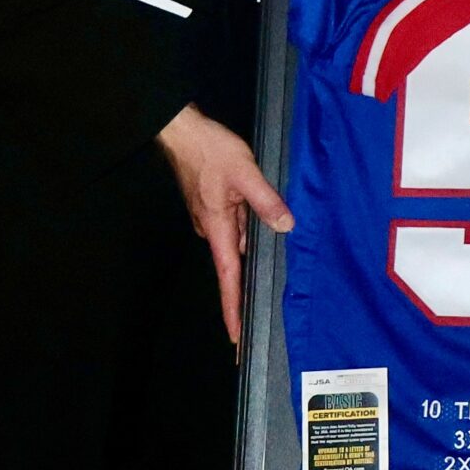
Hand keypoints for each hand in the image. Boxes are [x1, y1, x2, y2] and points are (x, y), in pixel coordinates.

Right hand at [157, 103, 294, 349]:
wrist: (184, 131)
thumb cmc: (209, 150)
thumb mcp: (246, 173)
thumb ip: (266, 201)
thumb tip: (285, 226)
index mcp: (217, 228)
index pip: (228, 278)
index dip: (232, 310)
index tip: (235, 338)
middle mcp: (213, 229)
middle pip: (232, 267)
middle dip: (242, 294)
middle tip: (254, 322)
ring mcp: (212, 219)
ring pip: (236, 245)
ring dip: (248, 261)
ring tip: (262, 284)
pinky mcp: (215, 207)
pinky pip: (235, 228)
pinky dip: (247, 236)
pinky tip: (264, 232)